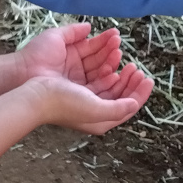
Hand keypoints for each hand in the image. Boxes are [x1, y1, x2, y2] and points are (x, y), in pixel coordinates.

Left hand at [17, 22, 122, 90]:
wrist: (23, 73)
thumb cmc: (36, 55)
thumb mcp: (56, 37)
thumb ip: (73, 31)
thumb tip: (89, 26)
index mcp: (72, 56)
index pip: (93, 48)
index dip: (104, 42)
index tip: (116, 35)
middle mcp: (77, 70)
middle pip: (99, 60)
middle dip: (110, 52)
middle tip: (119, 44)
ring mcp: (78, 82)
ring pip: (100, 73)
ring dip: (111, 63)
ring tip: (118, 53)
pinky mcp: (79, 94)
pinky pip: (97, 87)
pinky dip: (107, 80)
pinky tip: (115, 72)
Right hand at [29, 68, 152, 134]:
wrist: (35, 96)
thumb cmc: (64, 103)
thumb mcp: (94, 109)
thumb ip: (117, 109)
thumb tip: (134, 104)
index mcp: (101, 121)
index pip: (128, 107)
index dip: (140, 93)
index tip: (148, 78)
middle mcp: (96, 112)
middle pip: (121, 95)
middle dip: (131, 81)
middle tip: (136, 67)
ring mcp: (87, 100)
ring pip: (110, 85)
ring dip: (119, 72)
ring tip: (124, 61)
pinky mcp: (78, 89)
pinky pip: (99, 79)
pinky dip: (106, 71)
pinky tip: (109, 64)